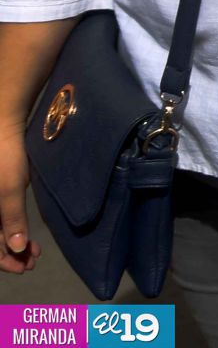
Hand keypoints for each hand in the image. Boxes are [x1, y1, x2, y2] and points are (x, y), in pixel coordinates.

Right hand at [0, 131, 40, 274]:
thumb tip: (15, 249)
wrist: (3, 128)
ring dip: (14, 244)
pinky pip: (0, 220)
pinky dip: (12, 230)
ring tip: (34, 253)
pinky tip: (28, 238)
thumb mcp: (10, 189)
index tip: (23, 268)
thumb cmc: (4, 157)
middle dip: (10, 254)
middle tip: (32, 262)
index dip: (3, 261)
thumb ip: (12, 218)